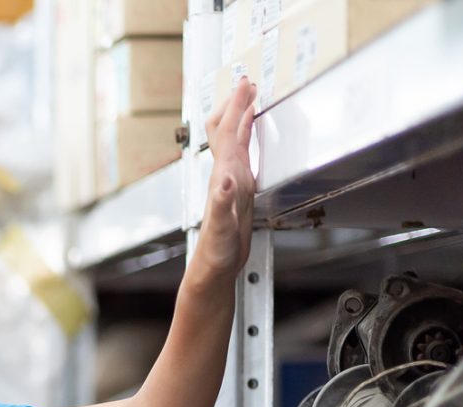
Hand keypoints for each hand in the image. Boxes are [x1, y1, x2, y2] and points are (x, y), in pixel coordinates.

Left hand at [194, 77, 258, 282]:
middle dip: (236, 104)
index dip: (237, 107)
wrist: (212, 269)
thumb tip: (226, 179)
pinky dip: (247, 139)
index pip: (229, 134)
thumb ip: (222, 203)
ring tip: (249, 99)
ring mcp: (230, 182)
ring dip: (241, 117)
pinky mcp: (238, 191)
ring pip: (234, 141)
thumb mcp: (220, 228)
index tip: (245, 83)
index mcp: (223, 177)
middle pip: (227, 131)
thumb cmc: (214, 252)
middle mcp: (224, 175)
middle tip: (246, 82)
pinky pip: (243, 157)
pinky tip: (249, 138)